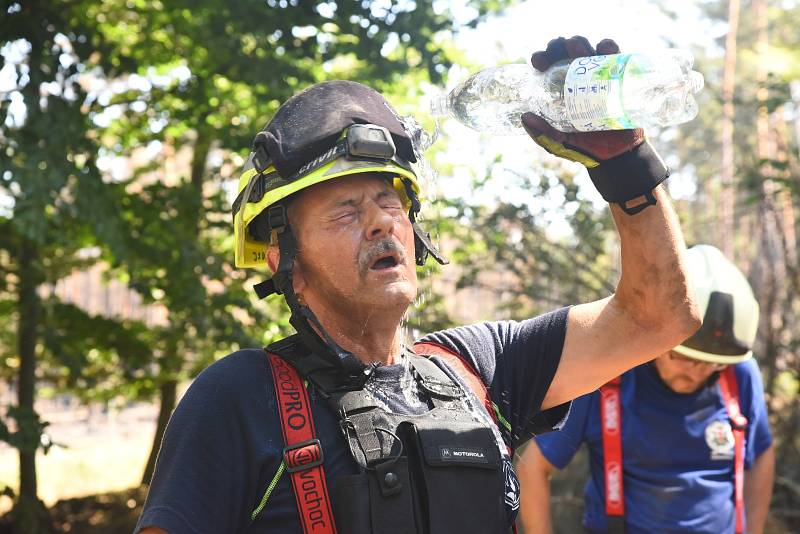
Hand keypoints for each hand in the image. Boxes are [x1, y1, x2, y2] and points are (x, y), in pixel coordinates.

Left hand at [521, 36, 644, 161]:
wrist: (616, 155)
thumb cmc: (585, 147)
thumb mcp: (559, 143)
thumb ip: (543, 134)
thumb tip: (525, 116)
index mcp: (561, 89)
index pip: (549, 66)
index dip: (542, 58)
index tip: (538, 61)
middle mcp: (579, 79)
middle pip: (566, 53)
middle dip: (557, 46)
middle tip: (554, 50)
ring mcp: (600, 77)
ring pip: (588, 51)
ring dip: (580, 43)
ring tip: (574, 45)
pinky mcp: (620, 78)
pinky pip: (616, 58)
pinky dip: (609, 48)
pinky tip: (603, 47)